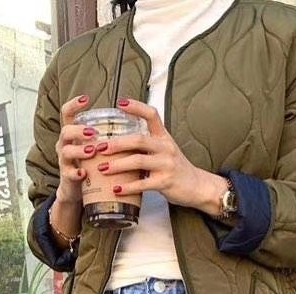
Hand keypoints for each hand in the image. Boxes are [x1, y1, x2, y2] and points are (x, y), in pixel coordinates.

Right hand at [55, 94, 98, 204]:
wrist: (76, 190)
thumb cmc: (90, 165)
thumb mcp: (95, 147)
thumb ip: (106, 135)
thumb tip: (135, 123)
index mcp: (72, 134)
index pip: (67, 113)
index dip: (73, 104)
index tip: (86, 98)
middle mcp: (65, 145)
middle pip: (65, 131)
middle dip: (79, 130)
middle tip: (93, 132)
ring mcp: (64, 161)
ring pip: (66, 151)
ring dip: (79, 150)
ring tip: (92, 151)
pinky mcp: (66, 177)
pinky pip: (68, 174)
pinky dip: (76, 173)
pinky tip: (84, 173)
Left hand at [96, 98, 215, 209]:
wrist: (196, 185)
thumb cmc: (175, 168)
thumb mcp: (165, 150)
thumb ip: (146, 144)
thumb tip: (119, 143)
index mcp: (163, 137)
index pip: (151, 114)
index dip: (136, 107)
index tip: (120, 103)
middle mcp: (165, 148)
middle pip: (138, 140)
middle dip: (116, 143)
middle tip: (99, 147)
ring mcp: (166, 165)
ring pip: (138, 161)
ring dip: (118, 165)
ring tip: (102, 168)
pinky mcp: (165, 182)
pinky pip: (143, 184)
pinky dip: (128, 187)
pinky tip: (116, 188)